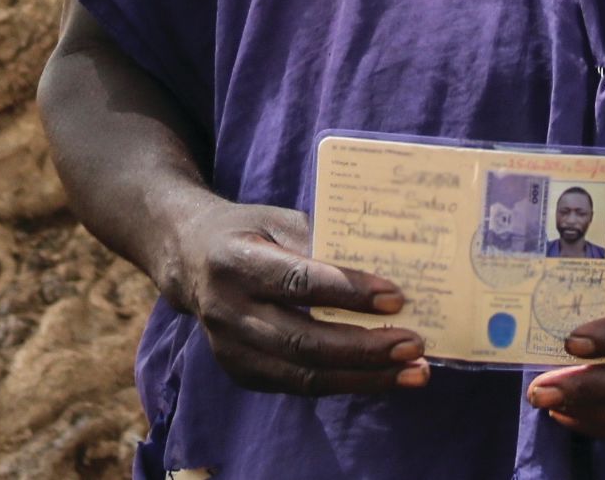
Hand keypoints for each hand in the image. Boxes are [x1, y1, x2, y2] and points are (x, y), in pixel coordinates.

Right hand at [166, 199, 427, 395]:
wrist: (190, 257)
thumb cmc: (251, 231)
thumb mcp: (281, 219)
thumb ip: (325, 240)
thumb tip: (388, 265)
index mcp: (237, 261)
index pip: (298, 283)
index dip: (349, 292)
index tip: (396, 297)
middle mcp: (228, 311)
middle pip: (303, 341)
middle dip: (364, 348)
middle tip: (414, 344)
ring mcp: (230, 349)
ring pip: (303, 375)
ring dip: (364, 377)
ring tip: (413, 371)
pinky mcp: (240, 372)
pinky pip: (298, 385)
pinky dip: (345, 382)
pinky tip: (382, 375)